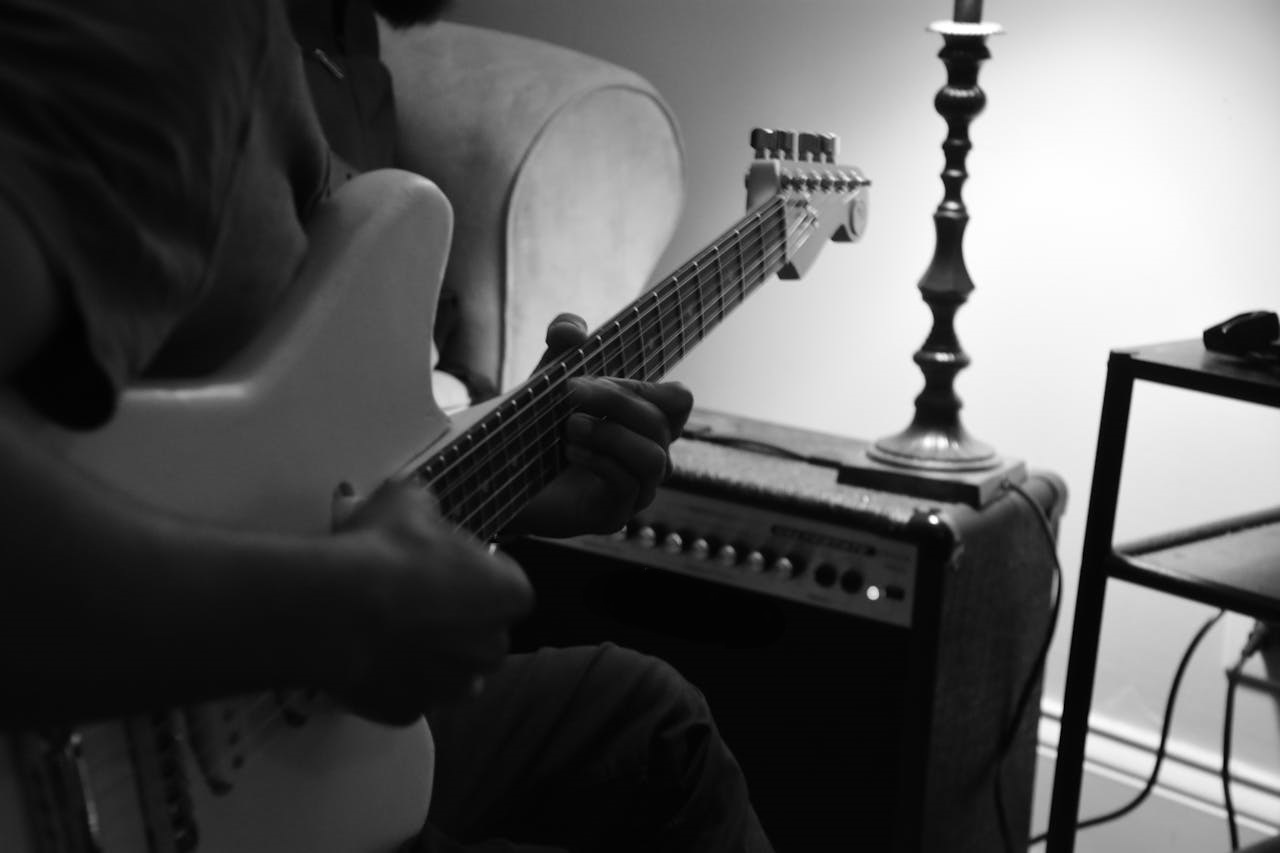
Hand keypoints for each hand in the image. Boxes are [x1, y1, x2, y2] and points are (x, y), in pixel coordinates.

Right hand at [327, 479, 532, 724]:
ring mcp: (452, 687)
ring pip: (450, 672)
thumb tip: (419, 506)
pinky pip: (407, 695)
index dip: (472, 576)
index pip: (506, 586)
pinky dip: (391, 681)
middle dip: (455, 620)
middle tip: (411, 598)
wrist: (333, 609)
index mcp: (510, 593)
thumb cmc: (384, 549)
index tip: (440, 567)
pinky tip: (365, 657)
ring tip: (388, 631)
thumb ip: (424, 505)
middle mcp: (492, 647)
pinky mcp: (410, 714)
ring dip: (429, 656)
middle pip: (481, 633)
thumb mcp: (406, 500)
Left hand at [506, 314, 693, 537]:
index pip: (679, 401)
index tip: (604, 378)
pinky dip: (599, 461)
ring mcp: (635, 490)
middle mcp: (648, 456)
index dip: (651, 386)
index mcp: (642, 423)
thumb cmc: (535, 430)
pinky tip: (568, 451)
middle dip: (615, 401)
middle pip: (661, 424)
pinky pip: (628, 486)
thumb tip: (571, 328)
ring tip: (569, 427)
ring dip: (610, 434)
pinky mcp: (613, 515)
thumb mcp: (546, 379)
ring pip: (653, 459)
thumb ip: (559, 347)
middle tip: (569, 390)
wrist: (500, 480)